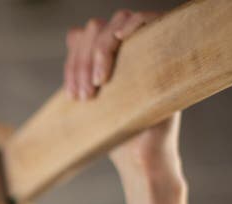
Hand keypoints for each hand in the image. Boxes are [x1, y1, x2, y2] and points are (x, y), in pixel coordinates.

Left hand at [64, 10, 187, 203]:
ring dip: (102, 50)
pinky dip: (131, 23)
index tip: (73, 97)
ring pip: (115, 23)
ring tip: (100, 84)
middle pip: (94, 30)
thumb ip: (76, 81)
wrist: (141, 157)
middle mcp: (123, 50)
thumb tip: (67, 43)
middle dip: (83, 62)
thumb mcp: (86, 107)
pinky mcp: (164, 49)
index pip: (79, 39)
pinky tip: (120, 38)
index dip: (72, 64)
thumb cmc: (113, 136)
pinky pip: (146, 18)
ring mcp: (143, 47)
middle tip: (86, 96)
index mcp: (103, 60)